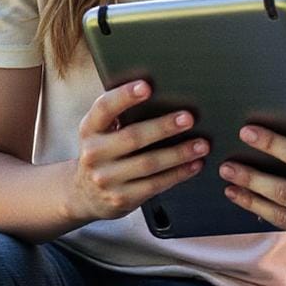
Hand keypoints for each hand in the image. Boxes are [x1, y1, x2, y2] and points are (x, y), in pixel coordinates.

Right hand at [64, 79, 208, 225]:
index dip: (124, 96)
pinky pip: (155, 185)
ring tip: (201, 145)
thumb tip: (162, 95)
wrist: (84, 195)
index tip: (146, 86)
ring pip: (148, 164)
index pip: (105, 108)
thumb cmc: (102, 153)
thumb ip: (120, 116)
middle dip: (163, 127)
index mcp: (90, 129)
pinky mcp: (121, 198)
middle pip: (133, 137)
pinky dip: (178, 174)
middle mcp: (94, 153)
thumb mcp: (100, 132)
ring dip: (179, 153)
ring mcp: (107, 179)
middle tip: (188, 118)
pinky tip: (193, 165)